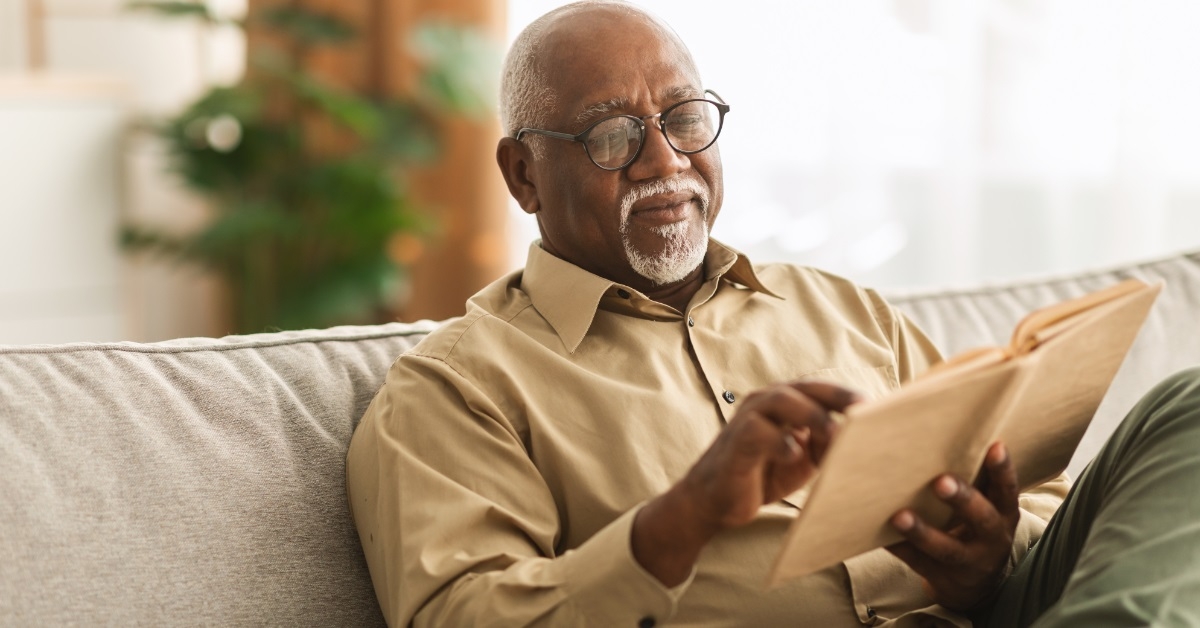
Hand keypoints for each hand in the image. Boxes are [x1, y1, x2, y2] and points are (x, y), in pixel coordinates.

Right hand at [632, 380, 860, 584]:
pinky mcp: (736, 441)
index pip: (822, 389)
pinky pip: (759, 432)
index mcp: (786, 402)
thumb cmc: (762, 474)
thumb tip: (864, 440)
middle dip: (838, 397)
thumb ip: (826, 443)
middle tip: (866, 411)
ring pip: (782, 401)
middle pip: (806, 387)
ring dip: (812, 416)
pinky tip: (794, 456)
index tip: (881, 407)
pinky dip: (780, 442)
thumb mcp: (804, 458)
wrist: (715, 500)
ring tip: (835, 435)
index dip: (849, 395)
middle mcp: (766, 402)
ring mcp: (749, 418)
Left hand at [886, 442, 1019, 611]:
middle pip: (981, 519)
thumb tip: (934, 435)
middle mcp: (992, 539)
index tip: (995, 445)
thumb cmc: (973, 528)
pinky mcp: (944, 579)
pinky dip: (900, 549)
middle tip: (940, 481)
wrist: (974, 586)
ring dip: (923, 532)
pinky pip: (918, 564)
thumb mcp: (985, 508)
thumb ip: (972, 481)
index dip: (1003, 469)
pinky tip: (881, 535)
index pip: (1007, 490)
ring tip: (900, 516)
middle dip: (962, 500)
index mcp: (1004, 514)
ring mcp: (969, 562)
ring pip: (946, 549)